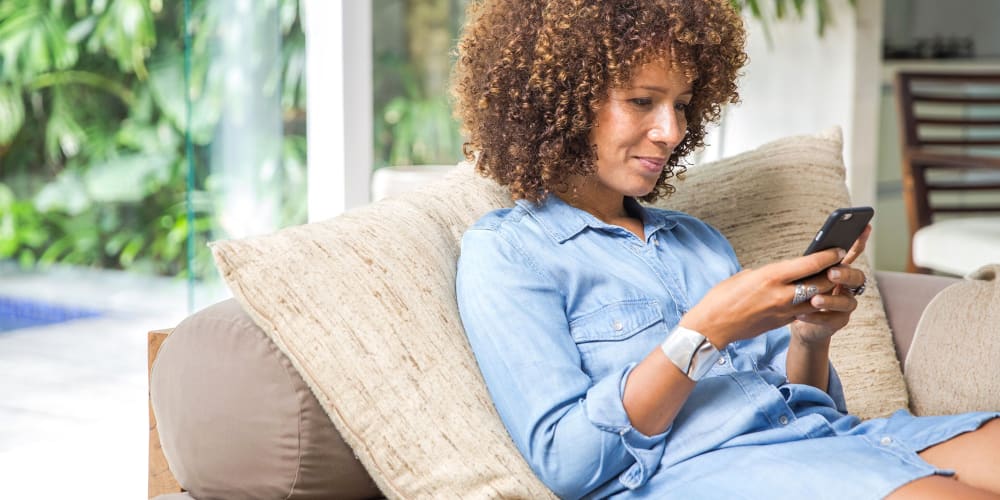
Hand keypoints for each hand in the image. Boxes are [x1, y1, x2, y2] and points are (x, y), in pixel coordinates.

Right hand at [680, 247, 844, 348]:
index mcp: (770, 277)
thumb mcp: (745, 276)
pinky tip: (816, 297)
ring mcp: (783, 311)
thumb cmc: (721, 298)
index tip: (838, 249)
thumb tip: (782, 273)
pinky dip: (813, 303)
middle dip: (833, 273)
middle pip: (820, 282)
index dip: (828, 256)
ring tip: (833, 281)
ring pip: (818, 300)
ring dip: (827, 290)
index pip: (809, 264)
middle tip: (840, 265)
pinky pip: (806, 312)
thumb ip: (768, 273)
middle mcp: (781, 294)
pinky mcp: (782, 323)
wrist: (712, 327)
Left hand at [791, 225, 870, 344]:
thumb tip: (813, 251)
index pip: (853, 253)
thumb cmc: (801, 291)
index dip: (860, 241)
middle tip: (831, 273)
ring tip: (814, 300)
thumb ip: (811, 264)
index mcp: (840, 270)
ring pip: (847, 302)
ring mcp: (845, 304)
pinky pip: (831, 319)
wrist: (798, 319)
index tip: (864, 227)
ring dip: (830, 300)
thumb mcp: (803, 274)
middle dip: (845, 274)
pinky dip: (816, 317)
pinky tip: (802, 314)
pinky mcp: (838, 321)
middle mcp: (848, 286)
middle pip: (857, 277)